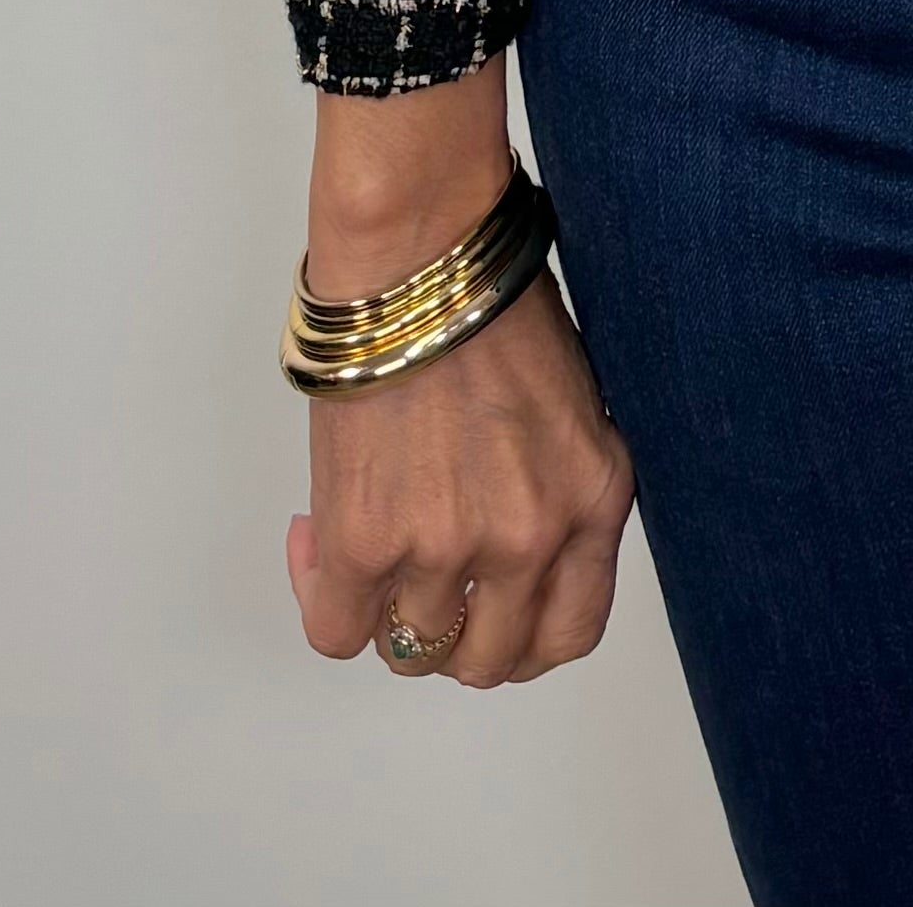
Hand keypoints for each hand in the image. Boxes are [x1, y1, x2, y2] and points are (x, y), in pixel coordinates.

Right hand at [286, 65, 635, 690]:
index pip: (570, 635)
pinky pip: (337, 633)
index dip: (522, 637)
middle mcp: (529, 538)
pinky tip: (319, 539)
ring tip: (369, 544)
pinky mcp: (365, 542)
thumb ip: (554, 486)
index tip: (491, 609)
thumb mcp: (570, 404)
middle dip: (453, 633)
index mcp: (593, 499)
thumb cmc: (490, 297)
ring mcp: (446, 548)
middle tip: (422, 581)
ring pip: (411, 650)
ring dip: (386, 608)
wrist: (420, 253)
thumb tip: (509, 546)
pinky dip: (323, 597)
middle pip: (488, 660)